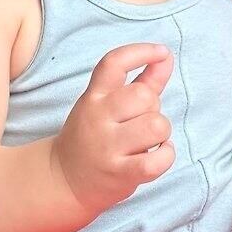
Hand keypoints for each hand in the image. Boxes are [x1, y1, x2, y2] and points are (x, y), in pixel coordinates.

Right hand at [50, 43, 174, 214]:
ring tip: (150, 140)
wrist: (64, 180)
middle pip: (144, 96)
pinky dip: (167, 155)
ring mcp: (107, 147)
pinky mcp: (119, 173)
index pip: (113, 63)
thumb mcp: (108, 104)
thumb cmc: (94, 136)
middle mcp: (97, 118)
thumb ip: (143, 80)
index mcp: (94, 96)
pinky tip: (159, 154)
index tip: (162, 52)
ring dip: (162, 132)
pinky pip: (156, 161)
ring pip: (156, 125)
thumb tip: (167, 56)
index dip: (141, 52)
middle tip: (142, 121)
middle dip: (154, 107)